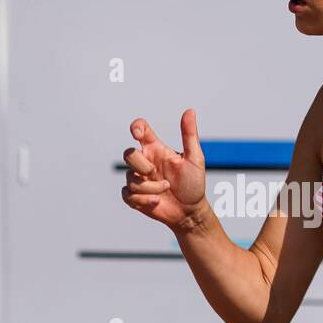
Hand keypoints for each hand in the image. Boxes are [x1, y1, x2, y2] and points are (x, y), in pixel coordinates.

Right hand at [122, 109, 208, 230]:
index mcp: (156, 150)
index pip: (140, 130)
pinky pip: (127, 194)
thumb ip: (190, 135)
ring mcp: (139, 180)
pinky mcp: (136, 197)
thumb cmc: (194, 183)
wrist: (191, 211)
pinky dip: (142, 199)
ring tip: (165, 191)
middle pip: (128, 154)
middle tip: (154, 172)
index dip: (135, 127)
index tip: (138, 134)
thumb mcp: (195, 158)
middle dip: (140, 164)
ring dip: (149, 187)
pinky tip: (157, 202)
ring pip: (130, 178)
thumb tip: (190, 111)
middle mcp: (145, 163)